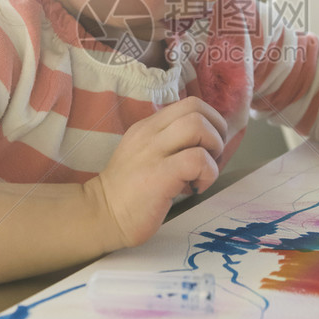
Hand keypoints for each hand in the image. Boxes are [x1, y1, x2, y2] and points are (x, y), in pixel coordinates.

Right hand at [90, 97, 227, 246]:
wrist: (101, 215)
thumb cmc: (128, 192)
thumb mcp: (145, 155)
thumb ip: (169, 145)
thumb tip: (206, 146)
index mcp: (148, 127)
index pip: (190, 103)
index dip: (211, 121)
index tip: (209, 147)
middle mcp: (149, 132)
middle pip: (196, 107)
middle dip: (217, 131)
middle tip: (212, 158)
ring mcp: (153, 152)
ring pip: (198, 126)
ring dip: (213, 149)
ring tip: (203, 172)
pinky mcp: (159, 174)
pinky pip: (197, 160)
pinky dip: (208, 173)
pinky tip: (196, 188)